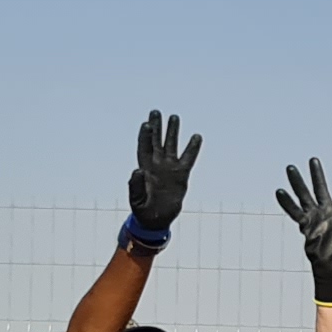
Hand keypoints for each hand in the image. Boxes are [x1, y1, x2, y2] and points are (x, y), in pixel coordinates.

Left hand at [128, 112, 201, 234]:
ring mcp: (169, 168)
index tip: (147, 124)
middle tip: (156, 112)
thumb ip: (135, 185)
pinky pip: (188, 158)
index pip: (144, 148)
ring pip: (171, 146)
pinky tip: (196, 137)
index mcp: (144, 169)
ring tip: (174, 117)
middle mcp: (156, 165)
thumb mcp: (136, 200)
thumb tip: (137, 170)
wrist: (156, 220)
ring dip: (172, 132)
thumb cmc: (143, 210)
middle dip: (156, 127)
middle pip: (156, 141)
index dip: (145, 136)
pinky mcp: (181, 175)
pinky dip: (192, 148)